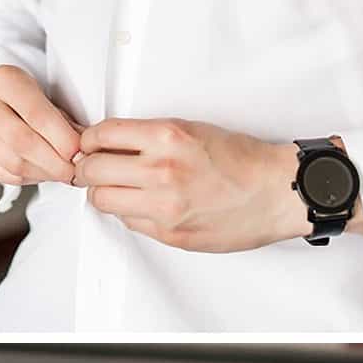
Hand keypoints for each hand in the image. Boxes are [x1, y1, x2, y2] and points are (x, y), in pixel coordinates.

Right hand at [0, 63, 84, 187]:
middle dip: (54, 163)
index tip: (79, 153)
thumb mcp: (48, 97)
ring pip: (12, 165)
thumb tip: (82, 153)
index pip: (37, 115)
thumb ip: (64, 122)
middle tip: (73, 171)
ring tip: (57, 172)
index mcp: (3, 79)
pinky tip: (36, 171)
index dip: (62, 139)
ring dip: (42, 174)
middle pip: (23, 143)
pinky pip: (1, 176)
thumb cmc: (24, 98)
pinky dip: (25, 178)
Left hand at [70, 119, 307, 248]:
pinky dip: (129, 212)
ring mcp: (163, 206)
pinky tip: (145, 205)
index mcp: (167, 138)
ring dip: (104, 193)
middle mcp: (162, 171)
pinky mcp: (168, 232)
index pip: (101, 135)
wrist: (276, 191)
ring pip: (101, 199)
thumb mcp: (192, 130)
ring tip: (119, 188)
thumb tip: (109, 145)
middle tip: (92, 168)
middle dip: (87, 169)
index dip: (88, 141)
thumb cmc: (241, 160)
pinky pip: (127, 222)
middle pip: (91, 170)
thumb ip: (149, 138)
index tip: (89, 145)